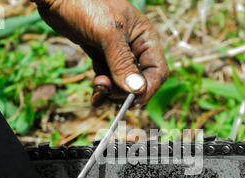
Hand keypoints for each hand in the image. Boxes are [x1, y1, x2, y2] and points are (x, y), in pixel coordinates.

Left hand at [31, 0, 168, 106]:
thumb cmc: (86, 4)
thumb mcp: (108, 34)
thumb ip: (122, 63)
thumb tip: (136, 90)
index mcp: (144, 37)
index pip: (158, 71)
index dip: (148, 88)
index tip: (133, 102)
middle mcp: (134, 45)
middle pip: (139, 80)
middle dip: (123, 90)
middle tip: (105, 90)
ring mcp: (117, 51)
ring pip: (121, 82)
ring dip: (111, 91)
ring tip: (96, 89)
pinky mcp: (100, 54)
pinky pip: (107, 77)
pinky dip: (102, 88)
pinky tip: (94, 97)